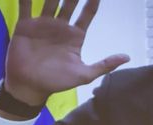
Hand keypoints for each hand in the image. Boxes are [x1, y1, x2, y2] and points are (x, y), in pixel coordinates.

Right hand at [2, 0, 129, 106]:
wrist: (29, 87)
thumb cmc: (57, 82)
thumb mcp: (84, 75)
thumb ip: (104, 65)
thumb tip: (127, 57)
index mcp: (75, 36)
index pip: (87, 14)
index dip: (93, 2)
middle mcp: (60, 26)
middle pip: (70, 3)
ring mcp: (43, 24)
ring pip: (50, 0)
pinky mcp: (25, 25)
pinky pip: (26, 6)